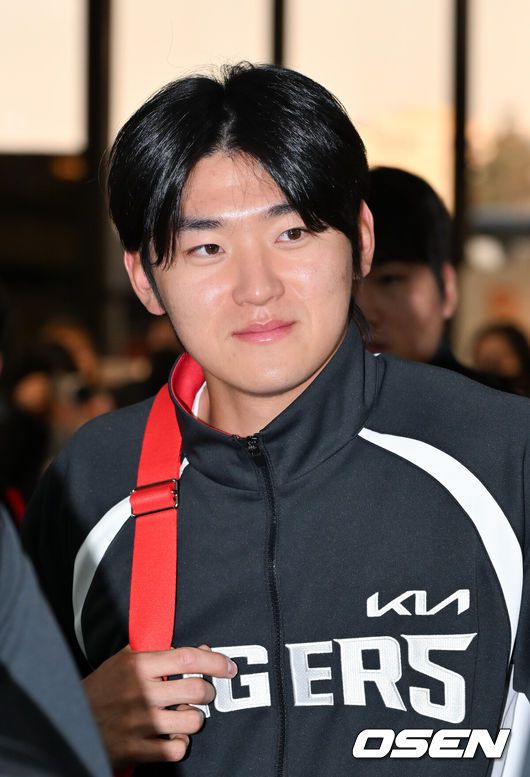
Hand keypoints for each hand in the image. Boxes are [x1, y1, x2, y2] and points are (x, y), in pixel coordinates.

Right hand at [83, 644, 236, 767]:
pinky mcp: (136, 749)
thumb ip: (162, 652)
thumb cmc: (103, 688)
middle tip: (202, 692)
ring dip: (194, 717)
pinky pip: (177, 749)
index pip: (188, 657)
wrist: (69, 719)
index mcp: (138, 664)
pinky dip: (179, 744)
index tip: (228, 667)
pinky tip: (171, 736)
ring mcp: (139, 723)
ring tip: (184, 714)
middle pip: (196, 689)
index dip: (215, 661)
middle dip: (207, 691)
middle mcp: (140, 692)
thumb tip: (203, 649)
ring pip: (192, 720)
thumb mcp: (126, 660)